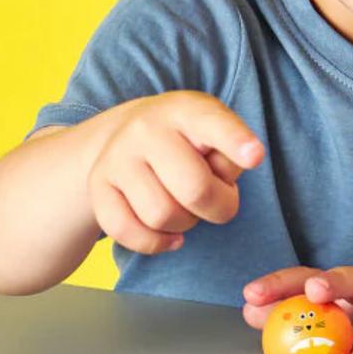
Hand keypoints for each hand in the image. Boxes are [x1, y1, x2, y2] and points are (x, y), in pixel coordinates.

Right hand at [88, 92, 263, 253]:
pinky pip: (127, 231)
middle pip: (195, 189)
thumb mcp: (216, 132)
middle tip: (220, 199)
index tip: (255, 156)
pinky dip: (155, 243)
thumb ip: (231, 154)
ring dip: (186, 224)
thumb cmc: (189, 139)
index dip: (234, 141)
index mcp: (187, 110)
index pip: (213, 124)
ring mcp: (116, 157)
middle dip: (219, 207)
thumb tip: (221, 182)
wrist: (125, 133)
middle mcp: (146, 129)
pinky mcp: (97, 186)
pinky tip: (171, 234)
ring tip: (188, 206)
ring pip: (162, 215)